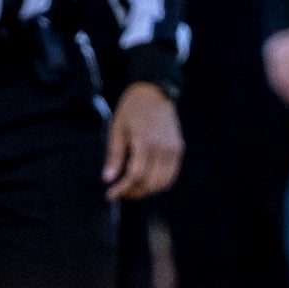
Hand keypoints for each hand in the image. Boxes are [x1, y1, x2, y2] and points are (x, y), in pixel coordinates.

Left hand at [103, 83, 182, 200]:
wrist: (155, 92)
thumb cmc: (132, 109)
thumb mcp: (116, 129)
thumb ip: (114, 155)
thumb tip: (108, 178)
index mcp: (145, 142)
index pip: (135, 175)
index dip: (123, 189)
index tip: (110, 194)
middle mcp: (163, 148)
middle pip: (150, 182)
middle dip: (133, 192)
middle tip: (119, 193)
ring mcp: (174, 149)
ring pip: (163, 182)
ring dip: (146, 190)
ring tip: (131, 189)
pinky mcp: (179, 149)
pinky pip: (171, 175)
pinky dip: (159, 183)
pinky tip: (145, 181)